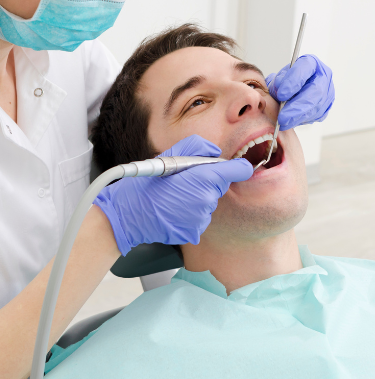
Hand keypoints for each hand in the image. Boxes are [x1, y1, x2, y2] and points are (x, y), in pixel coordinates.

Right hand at [93, 135, 252, 254]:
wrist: (129, 214)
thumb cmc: (147, 183)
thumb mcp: (170, 156)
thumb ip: (197, 147)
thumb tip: (216, 153)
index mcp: (203, 178)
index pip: (235, 171)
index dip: (239, 168)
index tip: (241, 167)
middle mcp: (206, 199)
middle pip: (219, 187)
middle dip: (208, 182)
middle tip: (185, 181)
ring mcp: (201, 218)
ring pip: (209, 203)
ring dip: (198, 199)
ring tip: (175, 197)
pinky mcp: (195, 232)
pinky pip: (200, 218)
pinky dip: (191, 214)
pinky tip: (174, 210)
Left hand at [266, 54, 334, 130]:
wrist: (294, 89)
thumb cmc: (286, 81)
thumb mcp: (278, 77)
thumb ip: (277, 82)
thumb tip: (278, 91)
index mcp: (311, 63)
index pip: (305, 68)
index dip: (293, 82)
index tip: (281, 94)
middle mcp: (323, 76)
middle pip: (315, 91)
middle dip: (297, 106)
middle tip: (282, 117)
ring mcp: (328, 92)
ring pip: (316, 106)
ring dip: (298, 117)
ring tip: (284, 122)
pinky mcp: (326, 106)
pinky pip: (316, 115)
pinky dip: (302, 120)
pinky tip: (291, 122)